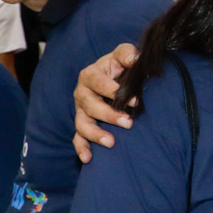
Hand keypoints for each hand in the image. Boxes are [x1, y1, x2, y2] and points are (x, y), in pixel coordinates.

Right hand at [72, 43, 139, 161]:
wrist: (114, 78)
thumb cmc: (119, 67)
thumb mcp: (123, 55)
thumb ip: (127, 53)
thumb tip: (134, 58)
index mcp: (90, 75)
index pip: (98, 83)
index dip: (114, 90)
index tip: (135, 100)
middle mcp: (82, 93)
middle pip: (90, 105)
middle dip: (109, 115)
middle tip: (129, 123)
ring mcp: (81, 111)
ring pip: (82, 124)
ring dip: (95, 134)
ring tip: (111, 143)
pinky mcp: (82, 124)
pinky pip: (78, 138)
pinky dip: (81, 148)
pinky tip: (88, 159)